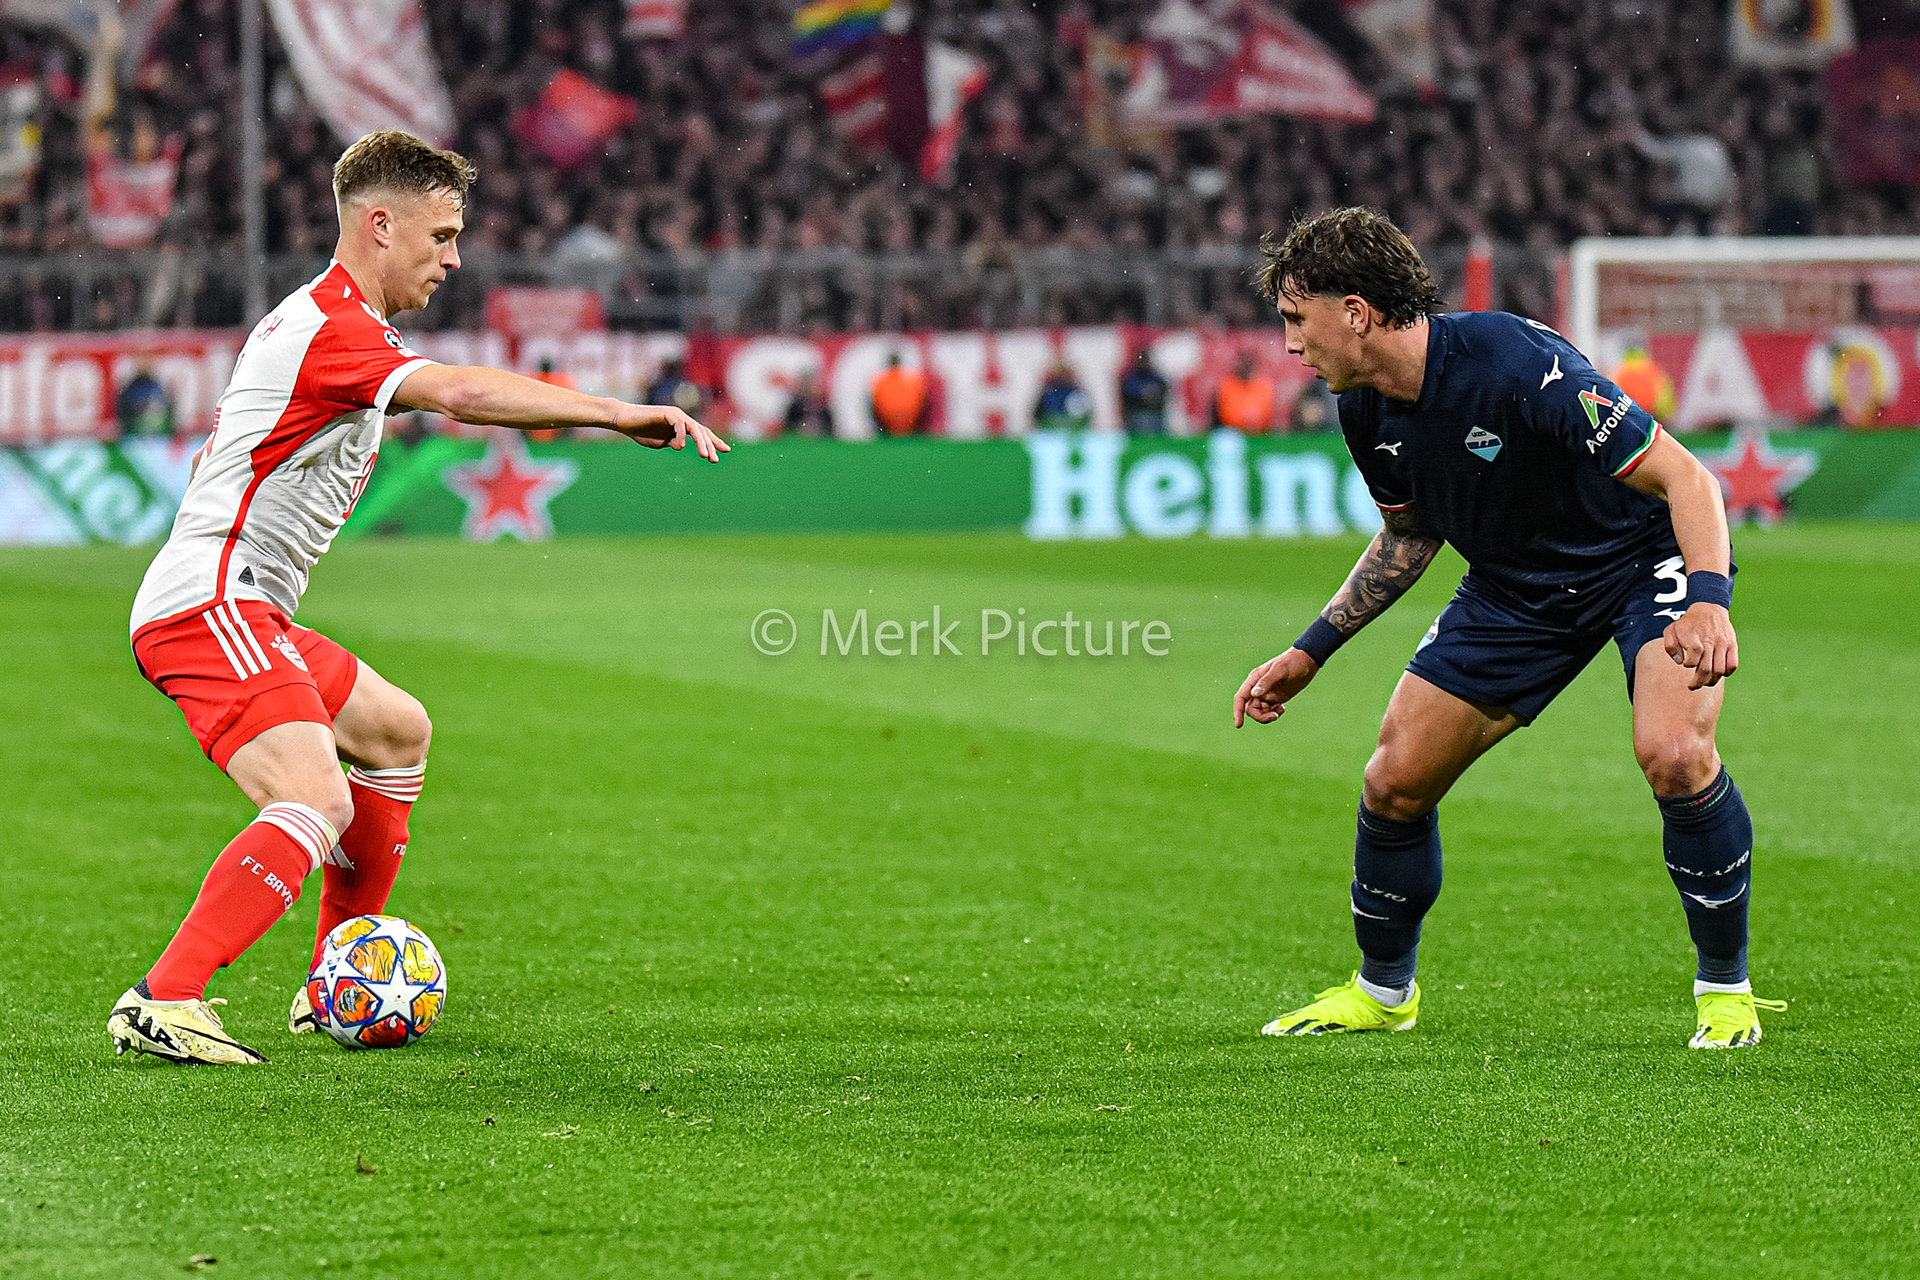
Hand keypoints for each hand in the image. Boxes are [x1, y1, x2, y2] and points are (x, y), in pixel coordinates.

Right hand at [613, 404, 730, 461]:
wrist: (624, 421)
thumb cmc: (641, 431)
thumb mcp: (661, 442)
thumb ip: (673, 443)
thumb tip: (682, 446)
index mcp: (682, 426)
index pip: (702, 433)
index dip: (714, 442)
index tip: (726, 451)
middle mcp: (681, 418)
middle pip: (701, 432)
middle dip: (710, 446)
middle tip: (714, 460)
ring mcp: (675, 415)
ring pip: (694, 428)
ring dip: (701, 442)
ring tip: (704, 456)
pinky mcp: (666, 413)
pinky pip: (679, 424)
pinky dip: (681, 436)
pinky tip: (680, 446)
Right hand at [1234, 648, 1319, 726]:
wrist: (1307, 661)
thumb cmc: (1293, 662)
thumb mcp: (1280, 670)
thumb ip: (1266, 682)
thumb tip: (1254, 694)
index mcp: (1255, 679)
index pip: (1241, 697)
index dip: (1237, 711)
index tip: (1239, 725)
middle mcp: (1258, 688)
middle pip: (1250, 708)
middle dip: (1260, 716)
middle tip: (1274, 716)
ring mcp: (1267, 694)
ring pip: (1259, 711)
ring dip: (1267, 716)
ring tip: (1280, 710)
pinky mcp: (1276, 698)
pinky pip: (1269, 711)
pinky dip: (1274, 713)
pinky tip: (1283, 708)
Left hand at [1663, 602, 1737, 688]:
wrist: (1709, 609)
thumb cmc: (1688, 623)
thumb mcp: (1672, 629)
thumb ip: (1670, 645)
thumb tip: (1678, 661)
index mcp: (1694, 639)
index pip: (1692, 659)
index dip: (1689, 664)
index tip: (1686, 664)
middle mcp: (1710, 642)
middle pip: (1706, 668)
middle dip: (1698, 682)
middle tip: (1693, 686)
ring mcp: (1722, 645)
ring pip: (1720, 670)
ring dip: (1711, 680)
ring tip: (1705, 682)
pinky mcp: (1732, 646)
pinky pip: (1733, 664)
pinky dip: (1726, 673)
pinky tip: (1718, 673)